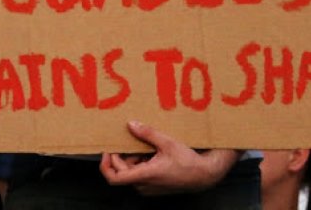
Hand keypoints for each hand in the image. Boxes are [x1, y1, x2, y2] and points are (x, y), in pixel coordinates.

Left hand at [99, 121, 240, 194]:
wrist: (204, 175)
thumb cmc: (188, 161)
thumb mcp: (167, 142)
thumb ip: (147, 133)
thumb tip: (130, 124)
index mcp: (145, 175)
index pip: (115, 178)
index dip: (106, 164)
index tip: (108, 150)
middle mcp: (144, 185)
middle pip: (121, 172)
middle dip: (121, 156)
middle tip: (126, 140)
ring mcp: (149, 187)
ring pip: (130, 173)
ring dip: (131, 158)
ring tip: (142, 144)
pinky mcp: (154, 185)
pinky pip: (139, 175)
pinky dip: (139, 162)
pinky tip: (150, 151)